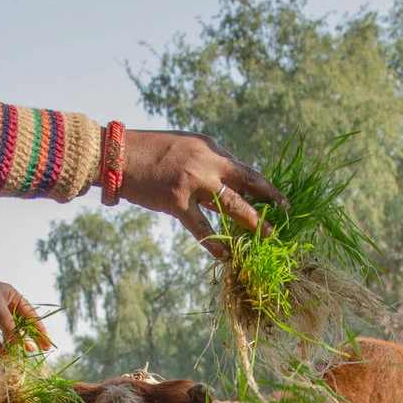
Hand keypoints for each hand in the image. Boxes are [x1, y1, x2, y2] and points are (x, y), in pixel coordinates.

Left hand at [0, 276, 51, 352]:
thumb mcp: (0, 313)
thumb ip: (12, 330)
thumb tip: (23, 345)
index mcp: (11, 295)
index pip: (30, 313)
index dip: (39, 328)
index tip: (47, 342)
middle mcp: (3, 303)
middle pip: (20, 323)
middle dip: (28, 337)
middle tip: (39, 350)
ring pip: (7, 330)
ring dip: (14, 342)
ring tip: (23, 354)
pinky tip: (6, 355)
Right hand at [117, 130, 285, 257]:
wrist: (118, 155)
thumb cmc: (150, 152)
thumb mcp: (186, 147)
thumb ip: (208, 164)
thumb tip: (230, 186)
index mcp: (211, 147)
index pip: (244, 169)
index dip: (264, 186)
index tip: (280, 199)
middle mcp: (207, 161)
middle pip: (248, 182)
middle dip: (270, 200)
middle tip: (284, 216)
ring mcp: (193, 181)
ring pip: (232, 205)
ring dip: (252, 223)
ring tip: (267, 238)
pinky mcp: (176, 200)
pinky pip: (201, 227)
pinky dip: (215, 244)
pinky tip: (226, 255)